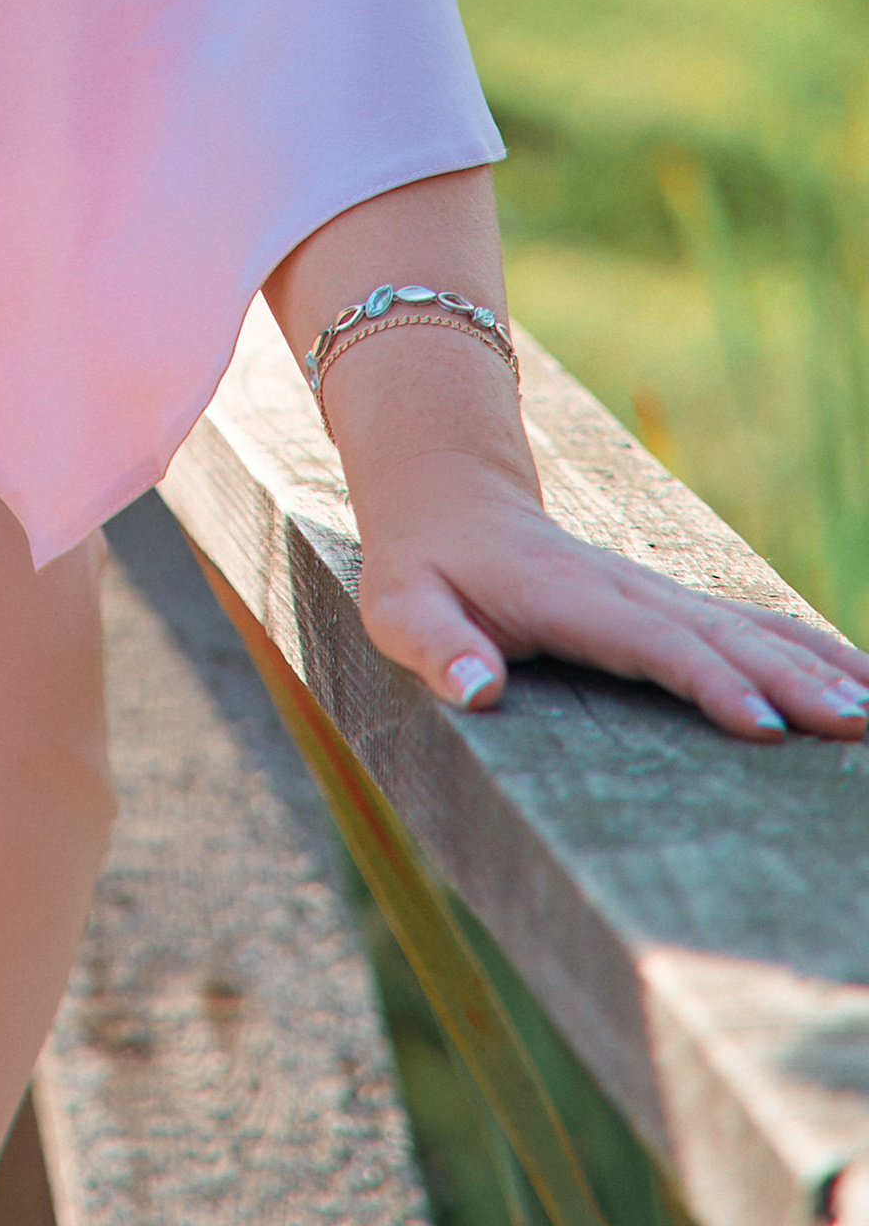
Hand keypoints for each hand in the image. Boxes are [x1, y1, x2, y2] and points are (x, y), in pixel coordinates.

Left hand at [358, 449, 868, 742]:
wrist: (450, 500)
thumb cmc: (424, 572)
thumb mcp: (402, 611)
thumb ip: (437, 648)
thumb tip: (476, 691)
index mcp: (567, 599)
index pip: (649, 643)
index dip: (707, 680)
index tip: (763, 723)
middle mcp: (627, 590)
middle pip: (719, 635)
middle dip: (790, 680)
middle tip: (852, 725)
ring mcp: (655, 593)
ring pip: (747, 626)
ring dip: (813, 663)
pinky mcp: (669, 604)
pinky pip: (748, 623)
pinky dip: (806, 646)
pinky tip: (858, 677)